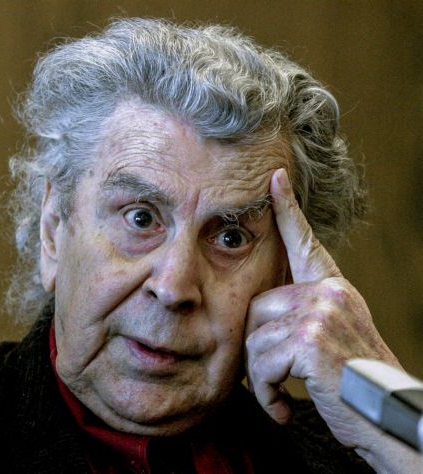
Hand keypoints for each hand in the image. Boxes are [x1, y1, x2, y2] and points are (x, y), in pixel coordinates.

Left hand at [245, 169, 420, 471]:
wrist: (387, 418)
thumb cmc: (354, 384)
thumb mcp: (334, 339)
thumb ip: (303, 317)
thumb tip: (259, 318)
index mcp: (334, 290)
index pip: (305, 243)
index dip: (287, 210)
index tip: (274, 179)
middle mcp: (329, 294)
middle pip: (256, 308)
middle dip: (255, 349)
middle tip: (271, 379)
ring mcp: (321, 314)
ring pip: (254, 339)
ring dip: (261, 378)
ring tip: (282, 395)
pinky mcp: (310, 340)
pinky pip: (261, 363)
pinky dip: (267, 393)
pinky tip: (284, 406)